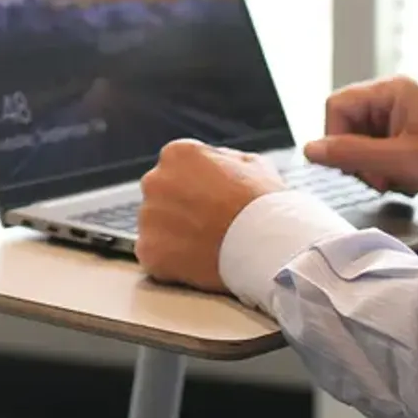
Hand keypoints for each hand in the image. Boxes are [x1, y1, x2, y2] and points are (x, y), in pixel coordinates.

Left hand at [135, 140, 285, 292]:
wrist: (269, 248)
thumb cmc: (266, 206)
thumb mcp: (255, 164)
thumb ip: (225, 159)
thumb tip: (217, 162)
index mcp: (177, 154)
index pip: (176, 169)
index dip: (197, 188)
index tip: (211, 203)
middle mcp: (155, 180)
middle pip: (162, 196)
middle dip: (180, 209)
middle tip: (208, 226)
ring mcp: (148, 217)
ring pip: (155, 226)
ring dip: (173, 235)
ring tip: (205, 247)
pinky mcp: (148, 250)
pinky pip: (153, 255)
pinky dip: (169, 261)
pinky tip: (195, 263)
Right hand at [303, 75, 417, 202]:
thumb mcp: (401, 161)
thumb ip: (352, 154)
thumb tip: (310, 150)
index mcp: (392, 90)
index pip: (338, 106)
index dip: (337, 138)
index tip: (354, 167)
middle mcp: (395, 96)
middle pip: (349, 123)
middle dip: (359, 156)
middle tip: (381, 180)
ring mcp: (403, 113)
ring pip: (363, 138)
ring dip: (374, 165)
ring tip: (399, 181)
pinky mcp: (411, 130)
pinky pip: (381, 146)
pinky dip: (388, 166)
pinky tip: (407, 179)